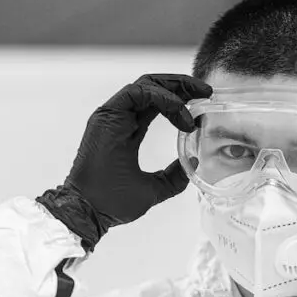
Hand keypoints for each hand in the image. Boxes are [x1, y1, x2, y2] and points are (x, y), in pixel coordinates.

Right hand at [64, 73, 211, 225]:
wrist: (90, 211)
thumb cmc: (113, 203)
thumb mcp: (155, 188)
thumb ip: (173, 176)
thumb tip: (193, 163)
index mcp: (128, 130)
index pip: (156, 103)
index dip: (181, 100)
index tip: (203, 107)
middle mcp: (120, 118)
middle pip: (154, 87)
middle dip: (182, 85)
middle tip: (206, 92)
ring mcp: (112, 115)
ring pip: (146, 84)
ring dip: (175, 88)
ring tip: (196, 100)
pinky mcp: (107, 115)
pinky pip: (137, 92)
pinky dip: (162, 97)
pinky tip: (179, 111)